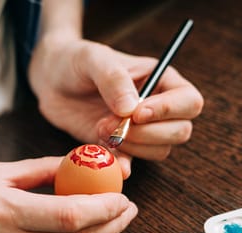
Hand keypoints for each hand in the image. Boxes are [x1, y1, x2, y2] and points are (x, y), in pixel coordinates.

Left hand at [28, 37, 203, 177]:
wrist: (52, 81)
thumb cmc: (76, 61)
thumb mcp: (93, 59)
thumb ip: (114, 80)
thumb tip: (132, 109)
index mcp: (161, 80)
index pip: (189, 102)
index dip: (170, 111)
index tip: (138, 113)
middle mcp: (158, 107)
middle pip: (180, 131)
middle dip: (147, 133)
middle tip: (112, 123)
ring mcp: (141, 130)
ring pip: (159, 150)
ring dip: (132, 146)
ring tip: (100, 128)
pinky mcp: (121, 146)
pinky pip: (132, 162)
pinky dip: (122, 164)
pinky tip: (107, 156)